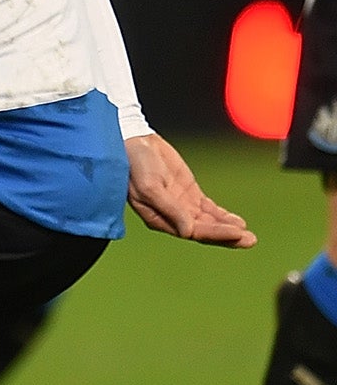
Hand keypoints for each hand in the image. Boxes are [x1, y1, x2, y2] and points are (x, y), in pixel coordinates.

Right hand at [125, 131, 255, 246]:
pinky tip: (237, 221)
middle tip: (250, 240)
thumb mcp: (150, 187)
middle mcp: (172, 217)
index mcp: (159, 219)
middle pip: (204, 231)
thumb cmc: (134, 165)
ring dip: (228, 228)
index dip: (216, 233)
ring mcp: (181, 205)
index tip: (237, 232)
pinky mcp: (188, 193)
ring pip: (208, 222)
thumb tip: (188, 232)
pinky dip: (222, 216)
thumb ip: (170, 209)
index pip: (193, 232)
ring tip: (249, 235)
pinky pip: (208, 209)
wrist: (134, 143)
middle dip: (227, 236)